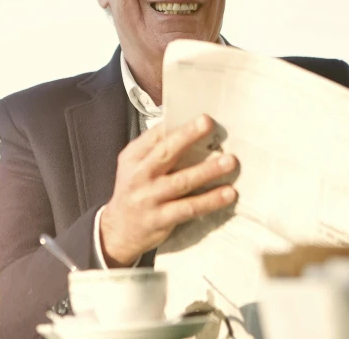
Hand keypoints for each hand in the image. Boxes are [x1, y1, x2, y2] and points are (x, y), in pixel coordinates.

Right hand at [99, 114, 238, 266]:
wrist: (118, 231)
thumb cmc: (134, 192)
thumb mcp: (135, 167)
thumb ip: (155, 150)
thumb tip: (188, 128)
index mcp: (132, 157)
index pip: (154, 136)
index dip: (178, 126)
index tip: (202, 117)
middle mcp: (138, 175)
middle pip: (165, 153)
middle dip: (188, 137)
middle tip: (208, 124)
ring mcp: (148, 198)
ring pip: (181, 181)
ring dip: (207, 170)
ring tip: (229, 161)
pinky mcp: (160, 219)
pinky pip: (188, 208)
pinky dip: (210, 200)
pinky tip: (228, 193)